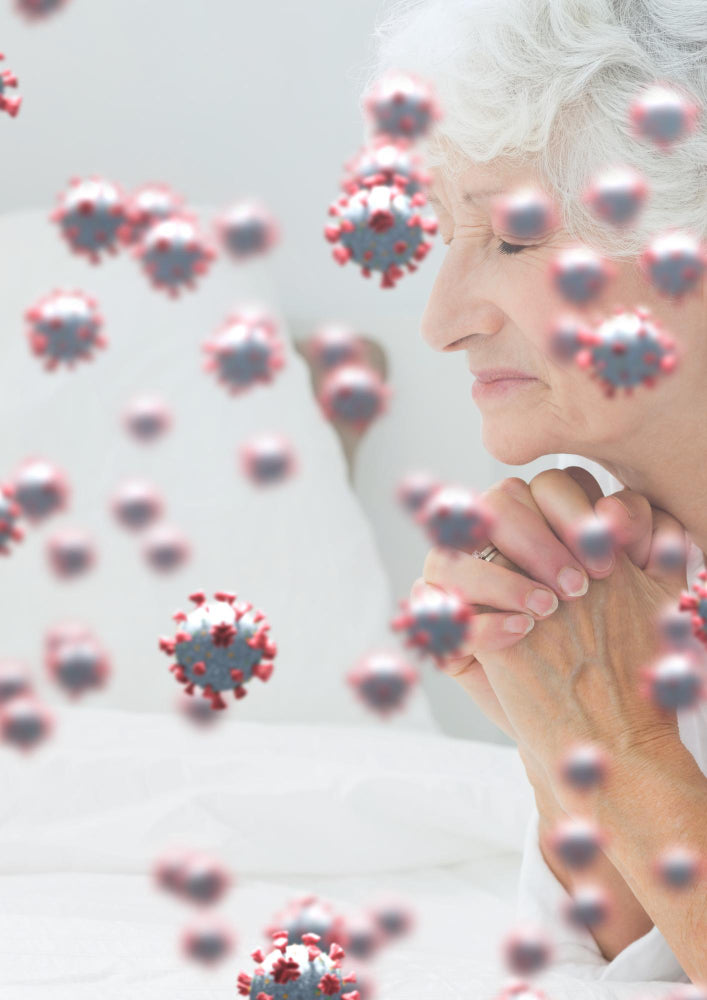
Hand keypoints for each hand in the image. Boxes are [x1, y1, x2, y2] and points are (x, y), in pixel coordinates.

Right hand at [417, 467, 688, 765]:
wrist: (594, 724)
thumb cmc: (617, 653)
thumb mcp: (648, 593)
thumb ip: (648, 539)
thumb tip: (614, 508)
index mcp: (551, 522)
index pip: (550, 484)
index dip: (574, 510)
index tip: (608, 557)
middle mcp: (502, 541)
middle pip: (498, 503)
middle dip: (538, 541)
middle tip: (577, 588)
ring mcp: (465, 580)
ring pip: (453, 549)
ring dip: (502, 579)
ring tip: (546, 611)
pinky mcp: (444, 625)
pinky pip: (432, 606)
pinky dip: (479, 621)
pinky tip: (522, 635)